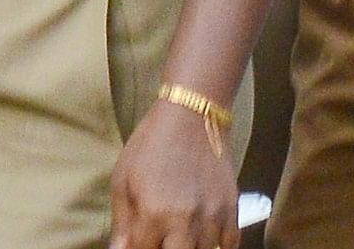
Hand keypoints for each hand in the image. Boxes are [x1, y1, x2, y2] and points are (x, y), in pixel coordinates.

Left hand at [109, 102, 239, 248]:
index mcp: (154, 213)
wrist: (191, 118)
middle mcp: (186, 221)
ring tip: (177, 235)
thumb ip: (122, 222)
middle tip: (158, 238)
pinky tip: (201, 236)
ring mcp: (213, 218)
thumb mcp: (123, 179)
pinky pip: (228, 245)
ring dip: (188, 248)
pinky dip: (215, 246)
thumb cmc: (150, 146)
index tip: (137, 242)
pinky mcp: (231, 211)